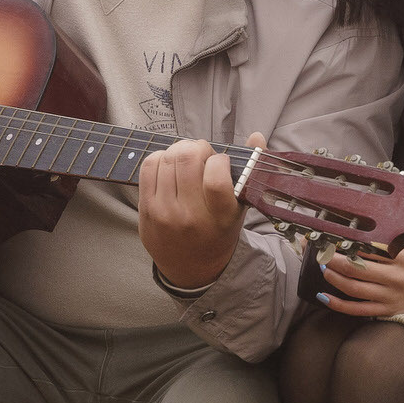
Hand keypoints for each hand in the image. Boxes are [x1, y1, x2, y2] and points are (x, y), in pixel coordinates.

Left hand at [138, 135, 257, 291]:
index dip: (219, 160)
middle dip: (198, 147)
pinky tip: (170, 166)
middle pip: (187, 159)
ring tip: (187, 160)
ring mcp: (164, 213)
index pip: (216, 178)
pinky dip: (161, 157)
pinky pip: (149, 166)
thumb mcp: (240, 208)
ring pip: (167, 158)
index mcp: (220, 218)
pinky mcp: (146, 209)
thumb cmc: (218, 232)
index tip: (221, 162)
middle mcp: (190, 216)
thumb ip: (250, 171)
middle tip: (203, 155)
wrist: (190, 266)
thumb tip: (257, 135)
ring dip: (180, 150)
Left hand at [318, 243, 403, 317]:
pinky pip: (358, 310)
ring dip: (333, 277)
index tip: (331, 236)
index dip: (348, 242)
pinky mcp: (386, 310)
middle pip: (357, 268)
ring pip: (354, 288)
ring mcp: (390, 296)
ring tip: (322, 266)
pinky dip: (338, 304)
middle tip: (319, 250)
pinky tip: (323, 296)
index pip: (370, 248)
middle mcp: (397, 277)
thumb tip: (390, 195)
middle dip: (333, 259)